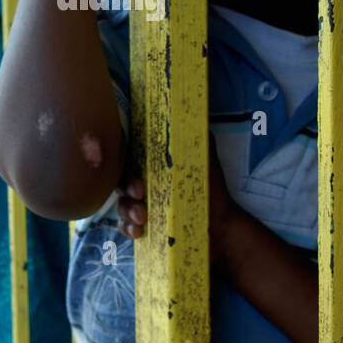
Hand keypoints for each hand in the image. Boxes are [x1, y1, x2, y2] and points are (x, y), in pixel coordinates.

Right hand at [115, 137, 233, 259]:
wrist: (221, 226)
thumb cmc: (212, 189)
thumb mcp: (206, 159)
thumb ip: (197, 137)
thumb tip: (190, 111)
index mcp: (155, 165)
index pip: (132, 156)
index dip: (127, 159)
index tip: (138, 169)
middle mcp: (146, 183)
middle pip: (122, 179)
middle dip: (127, 186)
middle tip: (140, 193)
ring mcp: (142, 206)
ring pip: (121, 204)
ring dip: (127, 210)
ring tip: (142, 218)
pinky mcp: (143, 227)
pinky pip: (124, 225)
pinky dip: (127, 227)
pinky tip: (138, 231)